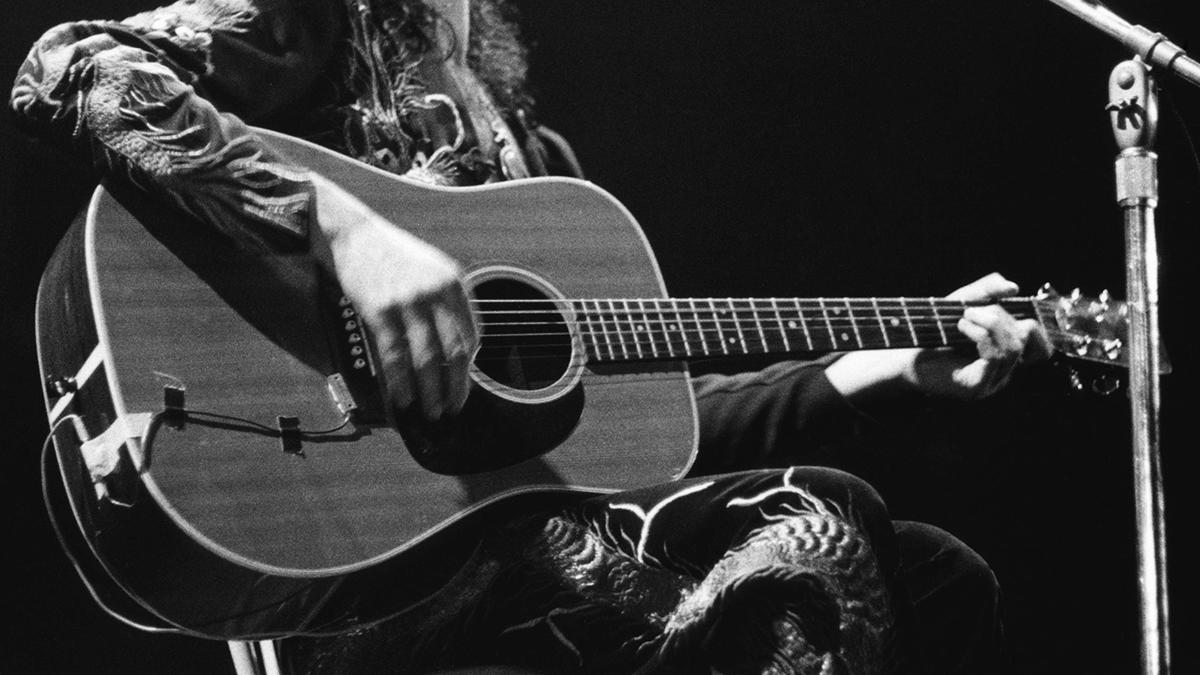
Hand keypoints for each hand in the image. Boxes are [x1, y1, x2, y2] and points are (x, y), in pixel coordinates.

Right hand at [311, 176, 477, 420]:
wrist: (354, 233)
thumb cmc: (392, 255)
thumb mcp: (432, 270)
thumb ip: (446, 303)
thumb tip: (455, 348)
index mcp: (454, 284)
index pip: (472, 335)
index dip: (469, 367)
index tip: (463, 385)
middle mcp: (436, 293)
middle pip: (454, 352)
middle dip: (455, 387)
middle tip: (452, 408)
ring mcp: (408, 301)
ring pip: (426, 359)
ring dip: (430, 392)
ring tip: (430, 411)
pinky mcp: (380, 310)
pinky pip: (394, 355)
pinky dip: (399, 382)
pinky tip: (401, 397)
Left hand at [911, 272, 1052, 398]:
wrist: (900, 355)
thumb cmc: (931, 331)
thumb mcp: (961, 303)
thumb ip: (987, 291)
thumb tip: (1014, 287)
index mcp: (1004, 356)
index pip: (1040, 348)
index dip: (1033, 327)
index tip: (1004, 310)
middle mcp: (1002, 372)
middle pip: (1025, 339)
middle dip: (1000, 316)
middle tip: (971, 310)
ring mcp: (991, 382)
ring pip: (1012, 348)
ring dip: (990, 323)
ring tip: (964, 317)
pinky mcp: (975, 387)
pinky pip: (994, 357)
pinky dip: (981, 335)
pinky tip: (962, 327)